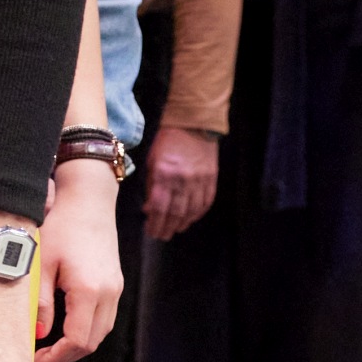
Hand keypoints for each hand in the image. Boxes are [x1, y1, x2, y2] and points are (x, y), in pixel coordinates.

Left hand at [34, 162, 120, 361]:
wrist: (87, 201)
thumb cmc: (59, 227)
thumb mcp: (41, 266)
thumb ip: (41, 303)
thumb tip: (39, 336)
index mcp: (89, 291)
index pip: (78, 341)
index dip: (56, 358)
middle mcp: (109, 293)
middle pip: (92, 342)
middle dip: (66, 356)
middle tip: (38, 361)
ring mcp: (115, 288)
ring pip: (101, 331)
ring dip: (77, 344)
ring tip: (47, 349)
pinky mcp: (114, 283)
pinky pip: (103, 317)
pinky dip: (85, 329)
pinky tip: (62, 328)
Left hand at [141, 122, 218, 241]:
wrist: (193, 125)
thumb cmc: (166, 143)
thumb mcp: (151, 162)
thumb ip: (151, 186)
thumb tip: (149, 209)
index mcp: (165, 174)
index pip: (160, 206)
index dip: (155, 222)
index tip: (151, 231)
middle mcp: (184, 180)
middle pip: (176, 211)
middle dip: (167, 227)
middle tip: (161, 236)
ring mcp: (200, 180)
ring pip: (192, 209)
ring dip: (182, 223)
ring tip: (174, 230)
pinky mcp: (212, 178)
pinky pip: (206, 201)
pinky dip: (198, 213)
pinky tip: (190, 219)